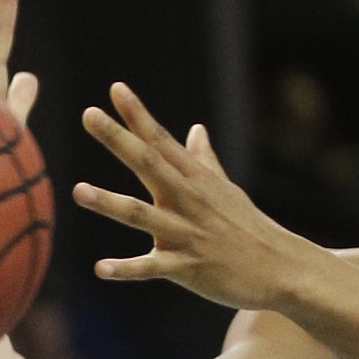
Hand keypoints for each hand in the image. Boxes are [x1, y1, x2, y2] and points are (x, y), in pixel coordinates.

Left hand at [75, 85, 314, 310]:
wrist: (281, 268)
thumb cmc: (250, 228)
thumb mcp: (227, 189)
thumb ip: (204, 160)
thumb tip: (196, 129)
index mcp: (194, 179)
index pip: (161, 140)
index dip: (137, 115)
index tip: (116, 89)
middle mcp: (187, 200)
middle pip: (147, 163)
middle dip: (118, 139)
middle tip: (89, 115)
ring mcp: (186, 233)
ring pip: (141, 215)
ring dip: (109, 203)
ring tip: (77, 191)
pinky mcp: (188, 268)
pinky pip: (151, 268)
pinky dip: (125, 269)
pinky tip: (100, 269)